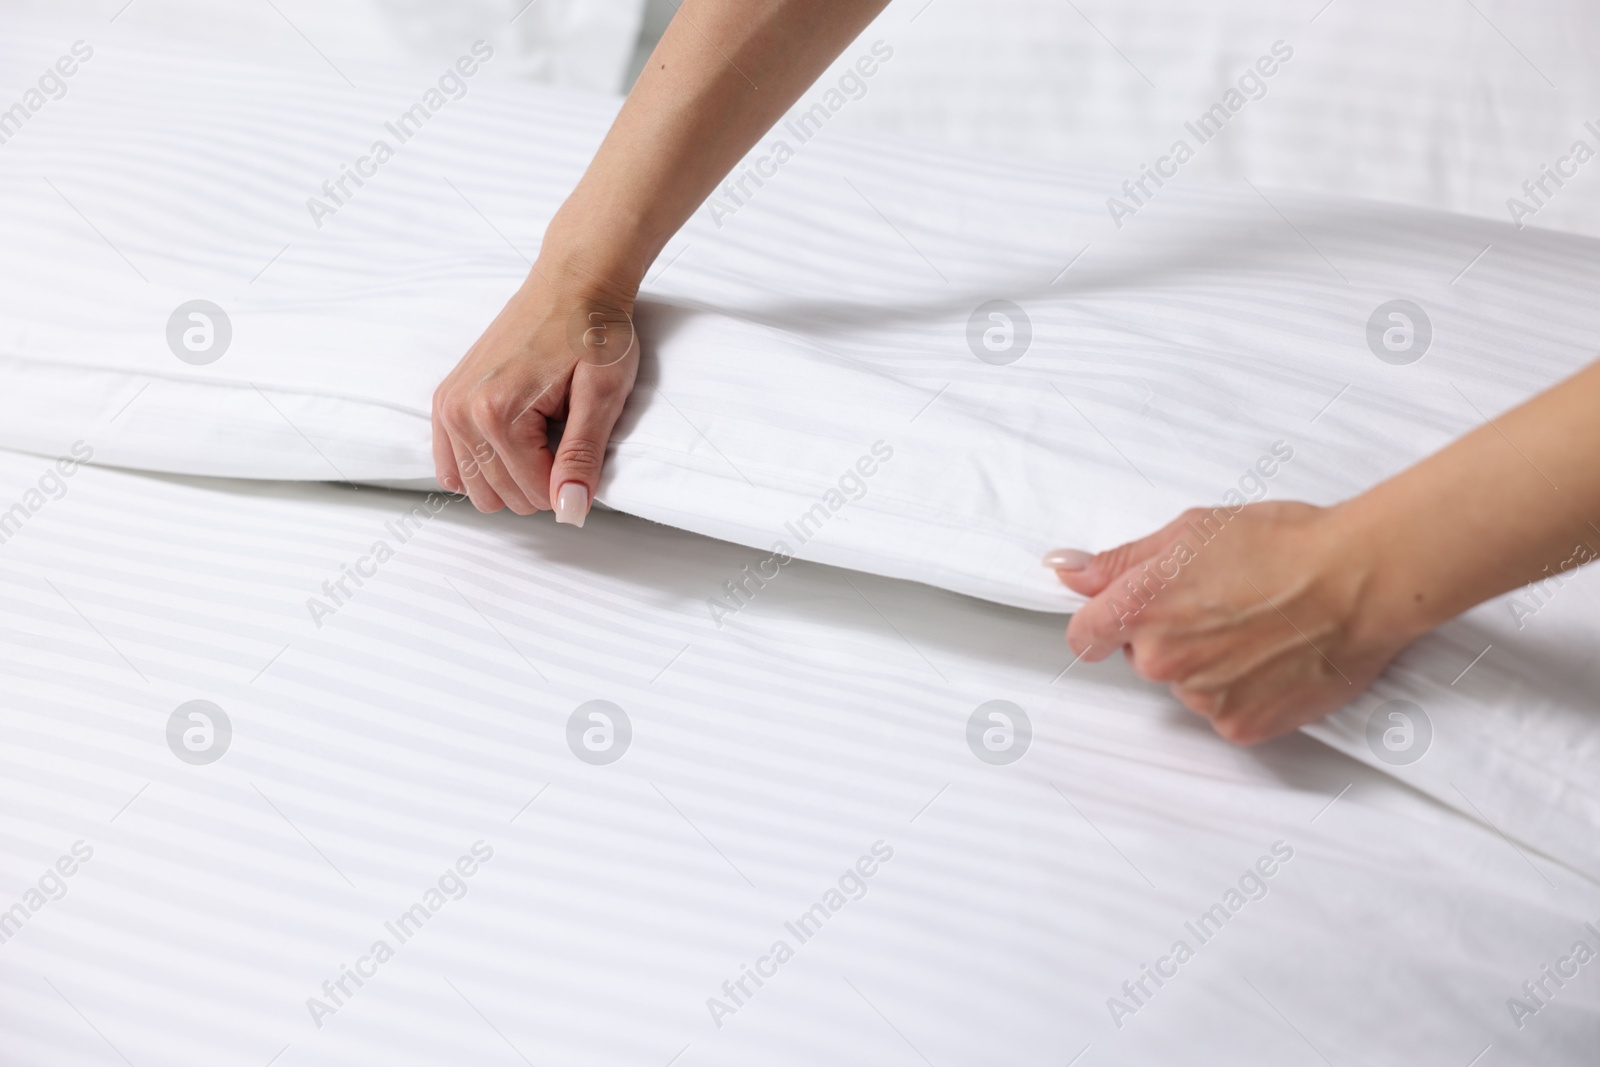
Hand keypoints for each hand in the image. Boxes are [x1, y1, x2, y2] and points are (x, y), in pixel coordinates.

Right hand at [432, 264, 638, 524]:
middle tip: (567, 435)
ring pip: (478, 490)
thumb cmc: (593, 331)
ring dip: (514, 475)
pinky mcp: (445, 401)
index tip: (586, 445)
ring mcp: (447, 407)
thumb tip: (569, 512)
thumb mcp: (602, 395)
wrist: (573, 283)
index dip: (572, 483)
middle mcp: (461, 413)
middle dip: (542, 480)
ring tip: (543, 434)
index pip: (536, 494)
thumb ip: (582, 458)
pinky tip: (513, 445)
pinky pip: (452, 468)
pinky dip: (483, 468)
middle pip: (504, 497)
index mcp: (498, 414)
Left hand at [1047, 501, 1418, 743]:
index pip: (1084, 635)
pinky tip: (1273, 659)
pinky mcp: (1240, 725)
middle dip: (1168, 636)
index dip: (1101, 625)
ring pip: (1186, 685)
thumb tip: (1066, 570)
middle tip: (1222, 606)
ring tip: (1257, 629)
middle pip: (1140, 657)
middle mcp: (1161, 658)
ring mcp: (1200, 697)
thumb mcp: (1191, 531)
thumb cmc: (1284, 545)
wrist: (1360, 581)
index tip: (1119, 621)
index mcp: (1139, 607)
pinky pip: (1224, 712)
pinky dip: (1243, 692)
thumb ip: (1121, 560)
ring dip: (1209, 666)